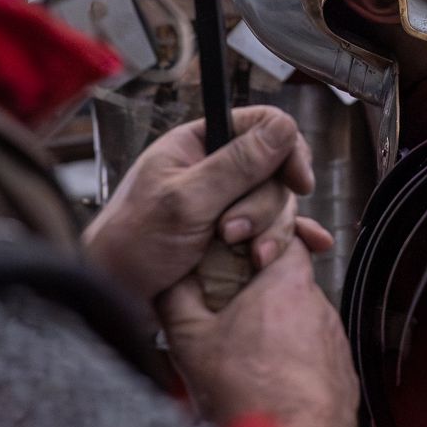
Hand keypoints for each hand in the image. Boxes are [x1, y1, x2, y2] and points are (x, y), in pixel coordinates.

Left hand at [81, 106, 315, 303]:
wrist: (116, 300)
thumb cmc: (131, 246)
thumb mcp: (185, 201)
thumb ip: (236, 165)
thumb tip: (282, 128)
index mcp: (198, 145)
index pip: (262, 126)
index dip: (285, 149)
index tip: (297, 179)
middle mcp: (215, 170)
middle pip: (275, 172)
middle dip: (263, 207)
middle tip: (232, 232)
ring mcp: (226, 205)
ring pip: (277, 205)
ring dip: (268, 232)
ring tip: (243, 255)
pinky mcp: (234, 237)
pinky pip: (275, 230)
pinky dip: (290, 239)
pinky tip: (309, 246)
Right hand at [162, 244, 359, 426]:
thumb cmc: (248, 395)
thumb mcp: (191, 341)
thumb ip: (176, 298)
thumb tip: (167, 280)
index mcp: (287, 285)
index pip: (285, 236)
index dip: (260, 241)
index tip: (238, 255)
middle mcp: (320, 307)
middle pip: (290, 282)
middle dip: (261, 294)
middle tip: (229, 314)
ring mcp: (335, 341)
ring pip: (303, 321)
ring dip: (277, 331)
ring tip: (245, 358)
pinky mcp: (343, 373)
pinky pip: (316, 355)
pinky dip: (294, 363)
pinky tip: (269, 384)